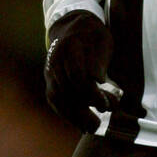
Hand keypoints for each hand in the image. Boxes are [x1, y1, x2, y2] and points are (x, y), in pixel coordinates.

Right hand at [44, 10, 121, 132]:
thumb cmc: (92, 36)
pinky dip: (68, 116)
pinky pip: (56, 102)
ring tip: (93, 128)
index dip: (91, 91)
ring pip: (59, 99)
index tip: (106, 101)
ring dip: (76, 117)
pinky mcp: (50, 83)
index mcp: (69, 48)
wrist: (72, 29)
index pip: (76, 74)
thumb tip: (97, 79)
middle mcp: (55, 62)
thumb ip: (99, 59)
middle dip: (86, 107)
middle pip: (67, 90)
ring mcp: (50, 74)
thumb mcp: (102, 40)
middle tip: (104, 116)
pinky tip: (81, 126)